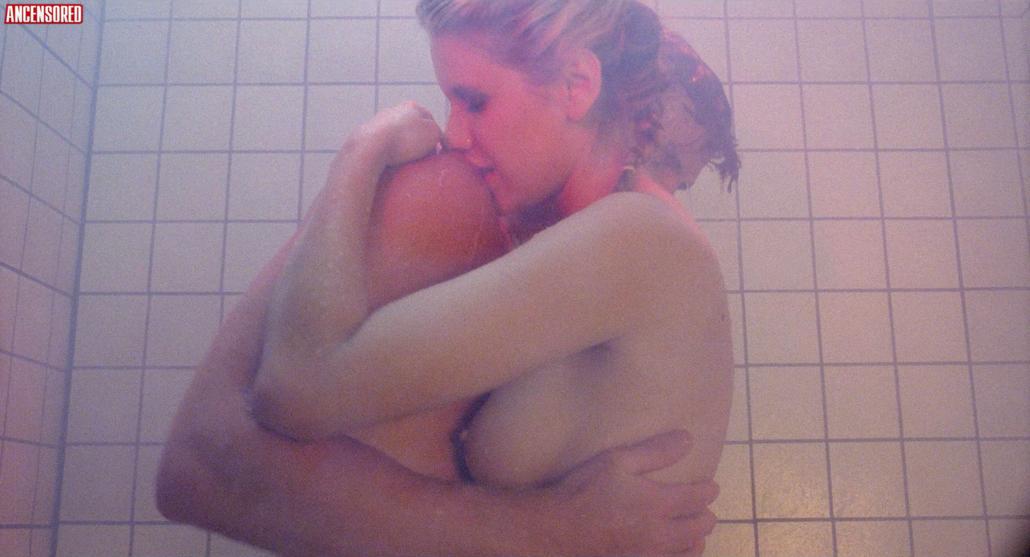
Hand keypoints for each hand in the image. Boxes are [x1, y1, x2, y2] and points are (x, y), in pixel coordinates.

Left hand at [359, 101, 442, 166]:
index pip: (431, 119)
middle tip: (426, 155)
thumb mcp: (433, 133)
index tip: (440, 150)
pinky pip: (386, 142)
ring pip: (399, 133)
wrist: (373, 145)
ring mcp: (381, 120)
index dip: (438, 135)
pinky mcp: (369, 133)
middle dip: (420, 139)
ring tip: (409, 159)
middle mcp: (396, 109)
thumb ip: (439, 133)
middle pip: (414, 126)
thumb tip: (438, 140)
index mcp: (413, 106)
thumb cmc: (407, 138)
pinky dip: (391, 149)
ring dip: (405, 144)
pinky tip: (394, 159)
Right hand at [546, 431, 718, 555]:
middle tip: (703, 509)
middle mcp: (661, 533)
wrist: (556, 531)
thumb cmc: (583, 491)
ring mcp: (650, 556)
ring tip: (693, 532)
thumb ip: (654, 451)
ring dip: (696, 539)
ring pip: (690, 551)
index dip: (708, 490)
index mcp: (658, 503)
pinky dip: (679, 556)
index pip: (698, 497)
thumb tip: (687, 439)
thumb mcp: (616, 461)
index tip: (710, 486)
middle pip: (701, 527)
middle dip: (706, 516)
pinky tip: (672, 551)